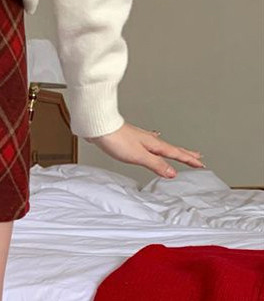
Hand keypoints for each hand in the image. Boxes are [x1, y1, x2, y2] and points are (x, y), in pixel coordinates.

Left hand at [84, 122, 204, 177]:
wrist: (99, 128)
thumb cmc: (116, 140)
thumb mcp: (139, 156)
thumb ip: (156, 164)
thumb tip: (172, 173)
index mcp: (154, 145)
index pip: (176, 154)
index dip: (188, 160)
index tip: (200, 165)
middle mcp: (150, 140)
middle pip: (172, 148)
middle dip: (185, 154)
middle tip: (197, 158)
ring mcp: (141, 138)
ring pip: (162, 145)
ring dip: (172, 150)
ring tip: (179, 152)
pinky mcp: (131, 139)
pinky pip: (150, 142)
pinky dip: (156, 144)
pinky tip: (152, 141)